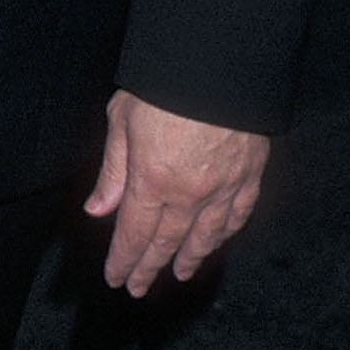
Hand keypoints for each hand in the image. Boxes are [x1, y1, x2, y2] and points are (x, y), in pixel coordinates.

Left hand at [83, 88, 268, 298]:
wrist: (220, 61)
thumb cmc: (164, 83)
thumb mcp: (123, 120)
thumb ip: (113, 170)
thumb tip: (98, 210)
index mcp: (152, 179)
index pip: (135, 234)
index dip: (124, 261)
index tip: (117, 279)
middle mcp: (189, 192)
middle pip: (167, 242)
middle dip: (149, 268)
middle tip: (138, 288)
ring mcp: (224, 186)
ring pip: (206, 236)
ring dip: (190, 258)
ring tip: (178, 274)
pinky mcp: (251, 173)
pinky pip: (238, 214)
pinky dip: (226, 233)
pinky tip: (218, 241)